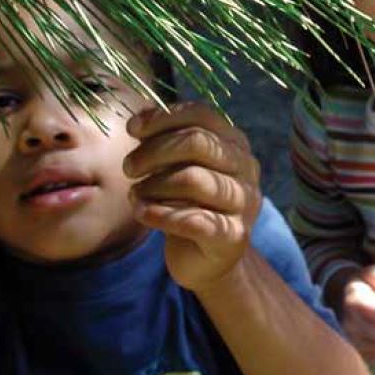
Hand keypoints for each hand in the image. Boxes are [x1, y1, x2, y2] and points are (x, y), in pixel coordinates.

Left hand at [125, 102, 261, 292]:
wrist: (207, 258)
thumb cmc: (189, 204)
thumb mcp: (179, 166)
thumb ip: (166, 140)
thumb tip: (140, 116)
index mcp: (235, 144)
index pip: (202, 115)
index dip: (163, 118)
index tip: (132, 129)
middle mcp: (246, 169)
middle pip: (198, 142)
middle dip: (153, 151)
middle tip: (129, 168)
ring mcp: (244, 203)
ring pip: (193, 179)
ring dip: (152, 186)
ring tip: (135, 196)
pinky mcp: (234, 236)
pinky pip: (193, 219)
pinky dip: (160, 214)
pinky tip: (143, 213)